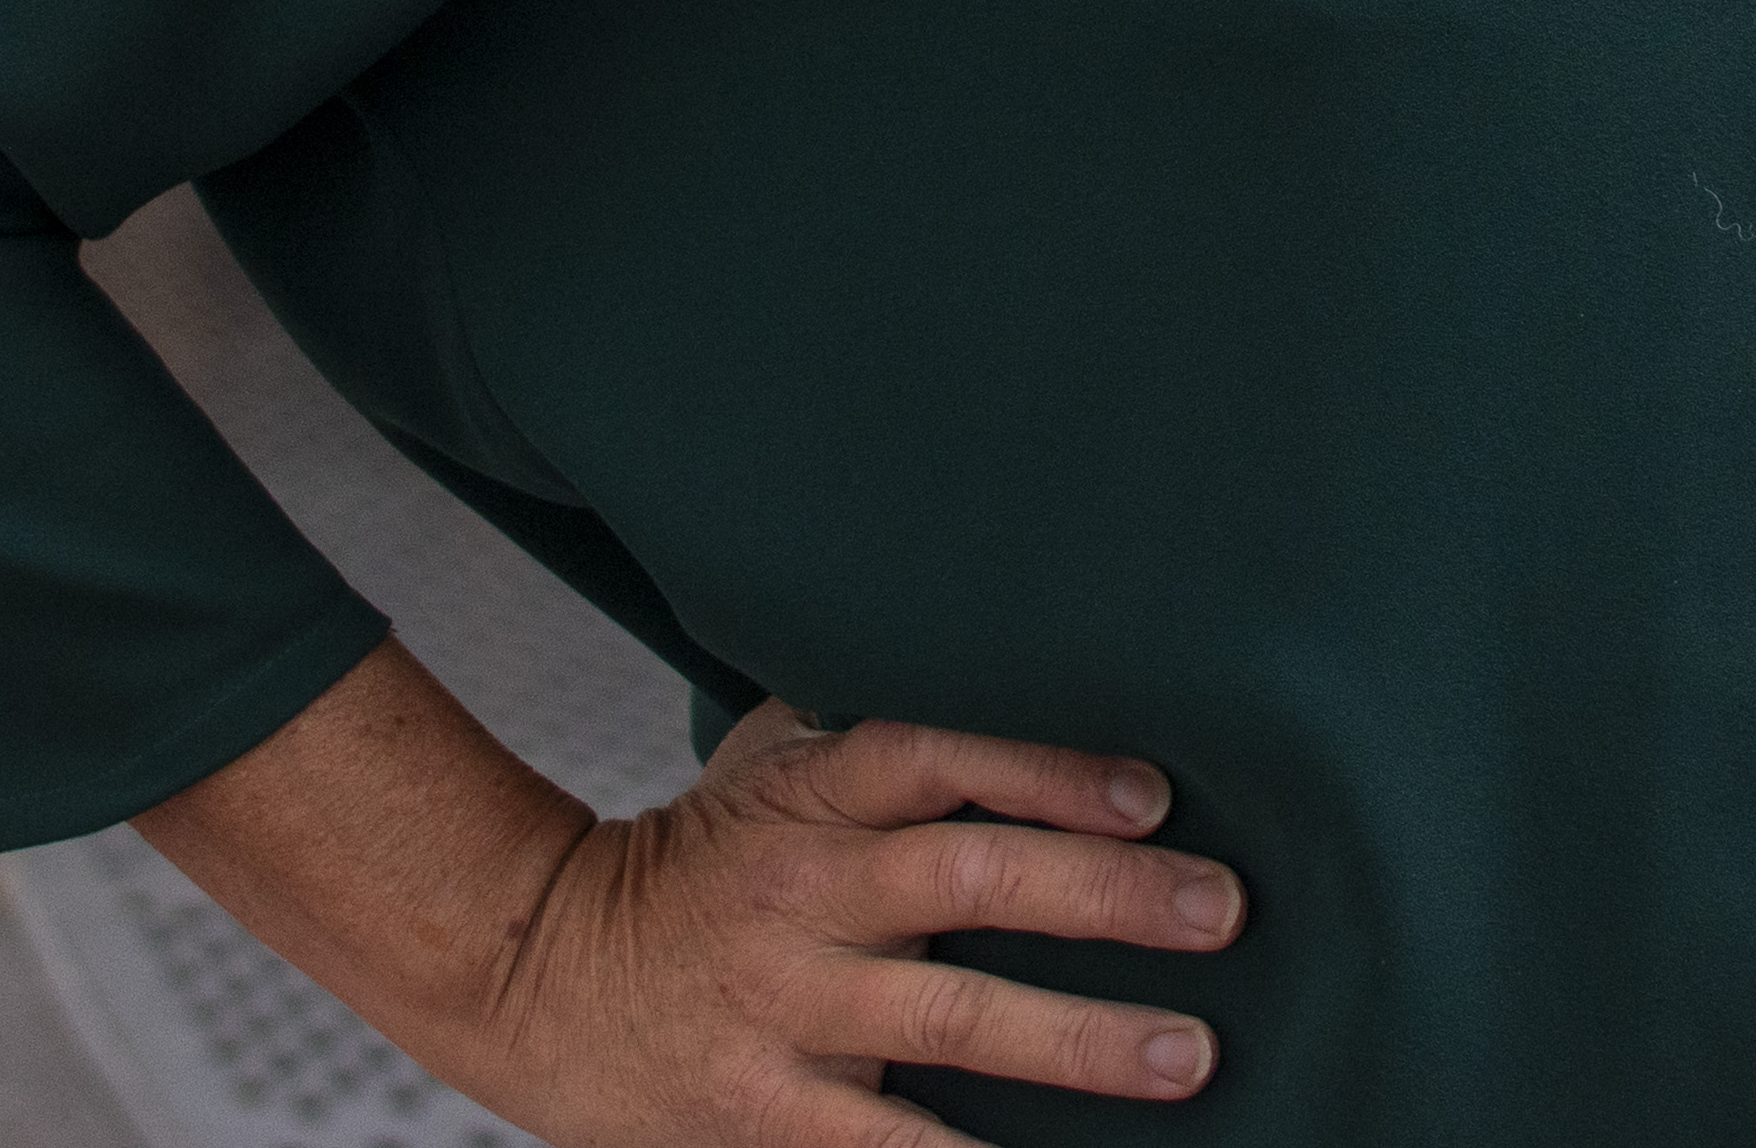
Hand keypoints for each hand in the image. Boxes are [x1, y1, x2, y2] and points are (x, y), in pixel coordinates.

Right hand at [139, 647, 1239, 1146]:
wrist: (534, 975)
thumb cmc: (694, 860)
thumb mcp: (767, 766)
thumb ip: (874, 728)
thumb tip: (1025, 657)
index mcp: (808, 796)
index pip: (935, 755)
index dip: (1046, 766)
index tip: (1154, 792)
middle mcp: (802, 892)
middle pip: (967, 879)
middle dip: (1106, 896)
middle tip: (1222, 909)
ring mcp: (783, 1008)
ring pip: (950, 1019)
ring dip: (1081, 1041)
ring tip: (1189, 1055)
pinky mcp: (764, 1115)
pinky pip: (884, 1147)